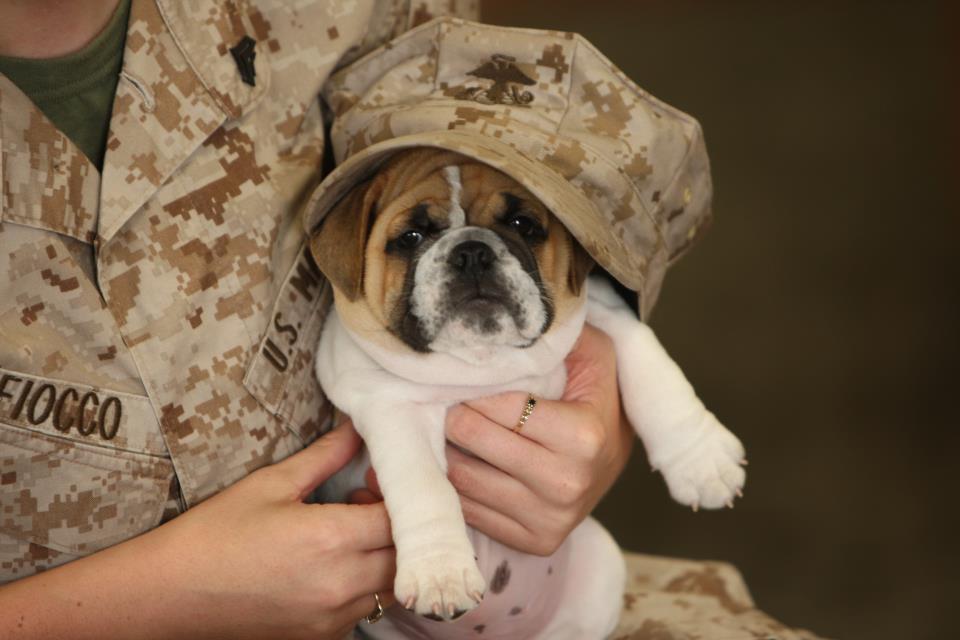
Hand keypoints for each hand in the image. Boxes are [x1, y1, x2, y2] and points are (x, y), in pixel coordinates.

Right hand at [160, 424, 395, 638]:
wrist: (170, 594)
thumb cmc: (215, 534)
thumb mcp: (271, 484)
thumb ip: (325, 457)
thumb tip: (357, 429)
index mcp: (331, 540)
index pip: (401, 517)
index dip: (399, 492)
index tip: (377, 477)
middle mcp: (341, 584)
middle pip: (407, 554)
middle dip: (399, 525)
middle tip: (366, 502)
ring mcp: (333, 617)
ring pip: (390, 584)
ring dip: (385, 556)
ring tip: (348, 532)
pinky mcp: (322, 637)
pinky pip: (365, 608)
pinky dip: (363, 584)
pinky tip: (332, 563)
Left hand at [444, 324, 633, 555]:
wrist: (613, 460)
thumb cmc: (594, 399)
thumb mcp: (593, 354)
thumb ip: (559, 333)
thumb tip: (504, 324)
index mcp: (582, 437)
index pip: (499, 407)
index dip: (476, 387)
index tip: (466, 377)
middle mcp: (567, 484)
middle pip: (474, 441)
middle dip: (455, 414)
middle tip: (447, 399)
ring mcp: (550, 520)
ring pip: (463, 479)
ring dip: (448, 449)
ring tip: (450, 428)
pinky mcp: (535, 542)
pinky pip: (469, 511)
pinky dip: (455, 484)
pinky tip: (462, 460)